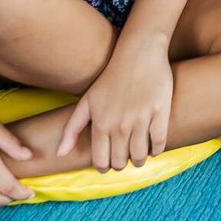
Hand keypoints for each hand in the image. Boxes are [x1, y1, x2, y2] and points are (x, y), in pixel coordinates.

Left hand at [57, 45, 173, 171]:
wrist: (138, 53)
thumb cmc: (110, 78)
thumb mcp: (86, 102)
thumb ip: (71, 129)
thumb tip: (60, 155)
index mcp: (101, 124)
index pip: (101, 162)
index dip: (104, 167)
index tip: (108, 163)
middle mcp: (120, 125)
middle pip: (120, 162)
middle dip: (120, 164)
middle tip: (123, 158)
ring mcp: (141, 119)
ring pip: (140, 156)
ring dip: (139, 160)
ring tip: (138, 155)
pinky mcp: (160, 112)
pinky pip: (159, 143)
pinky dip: (156, 150)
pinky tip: (152, 146)